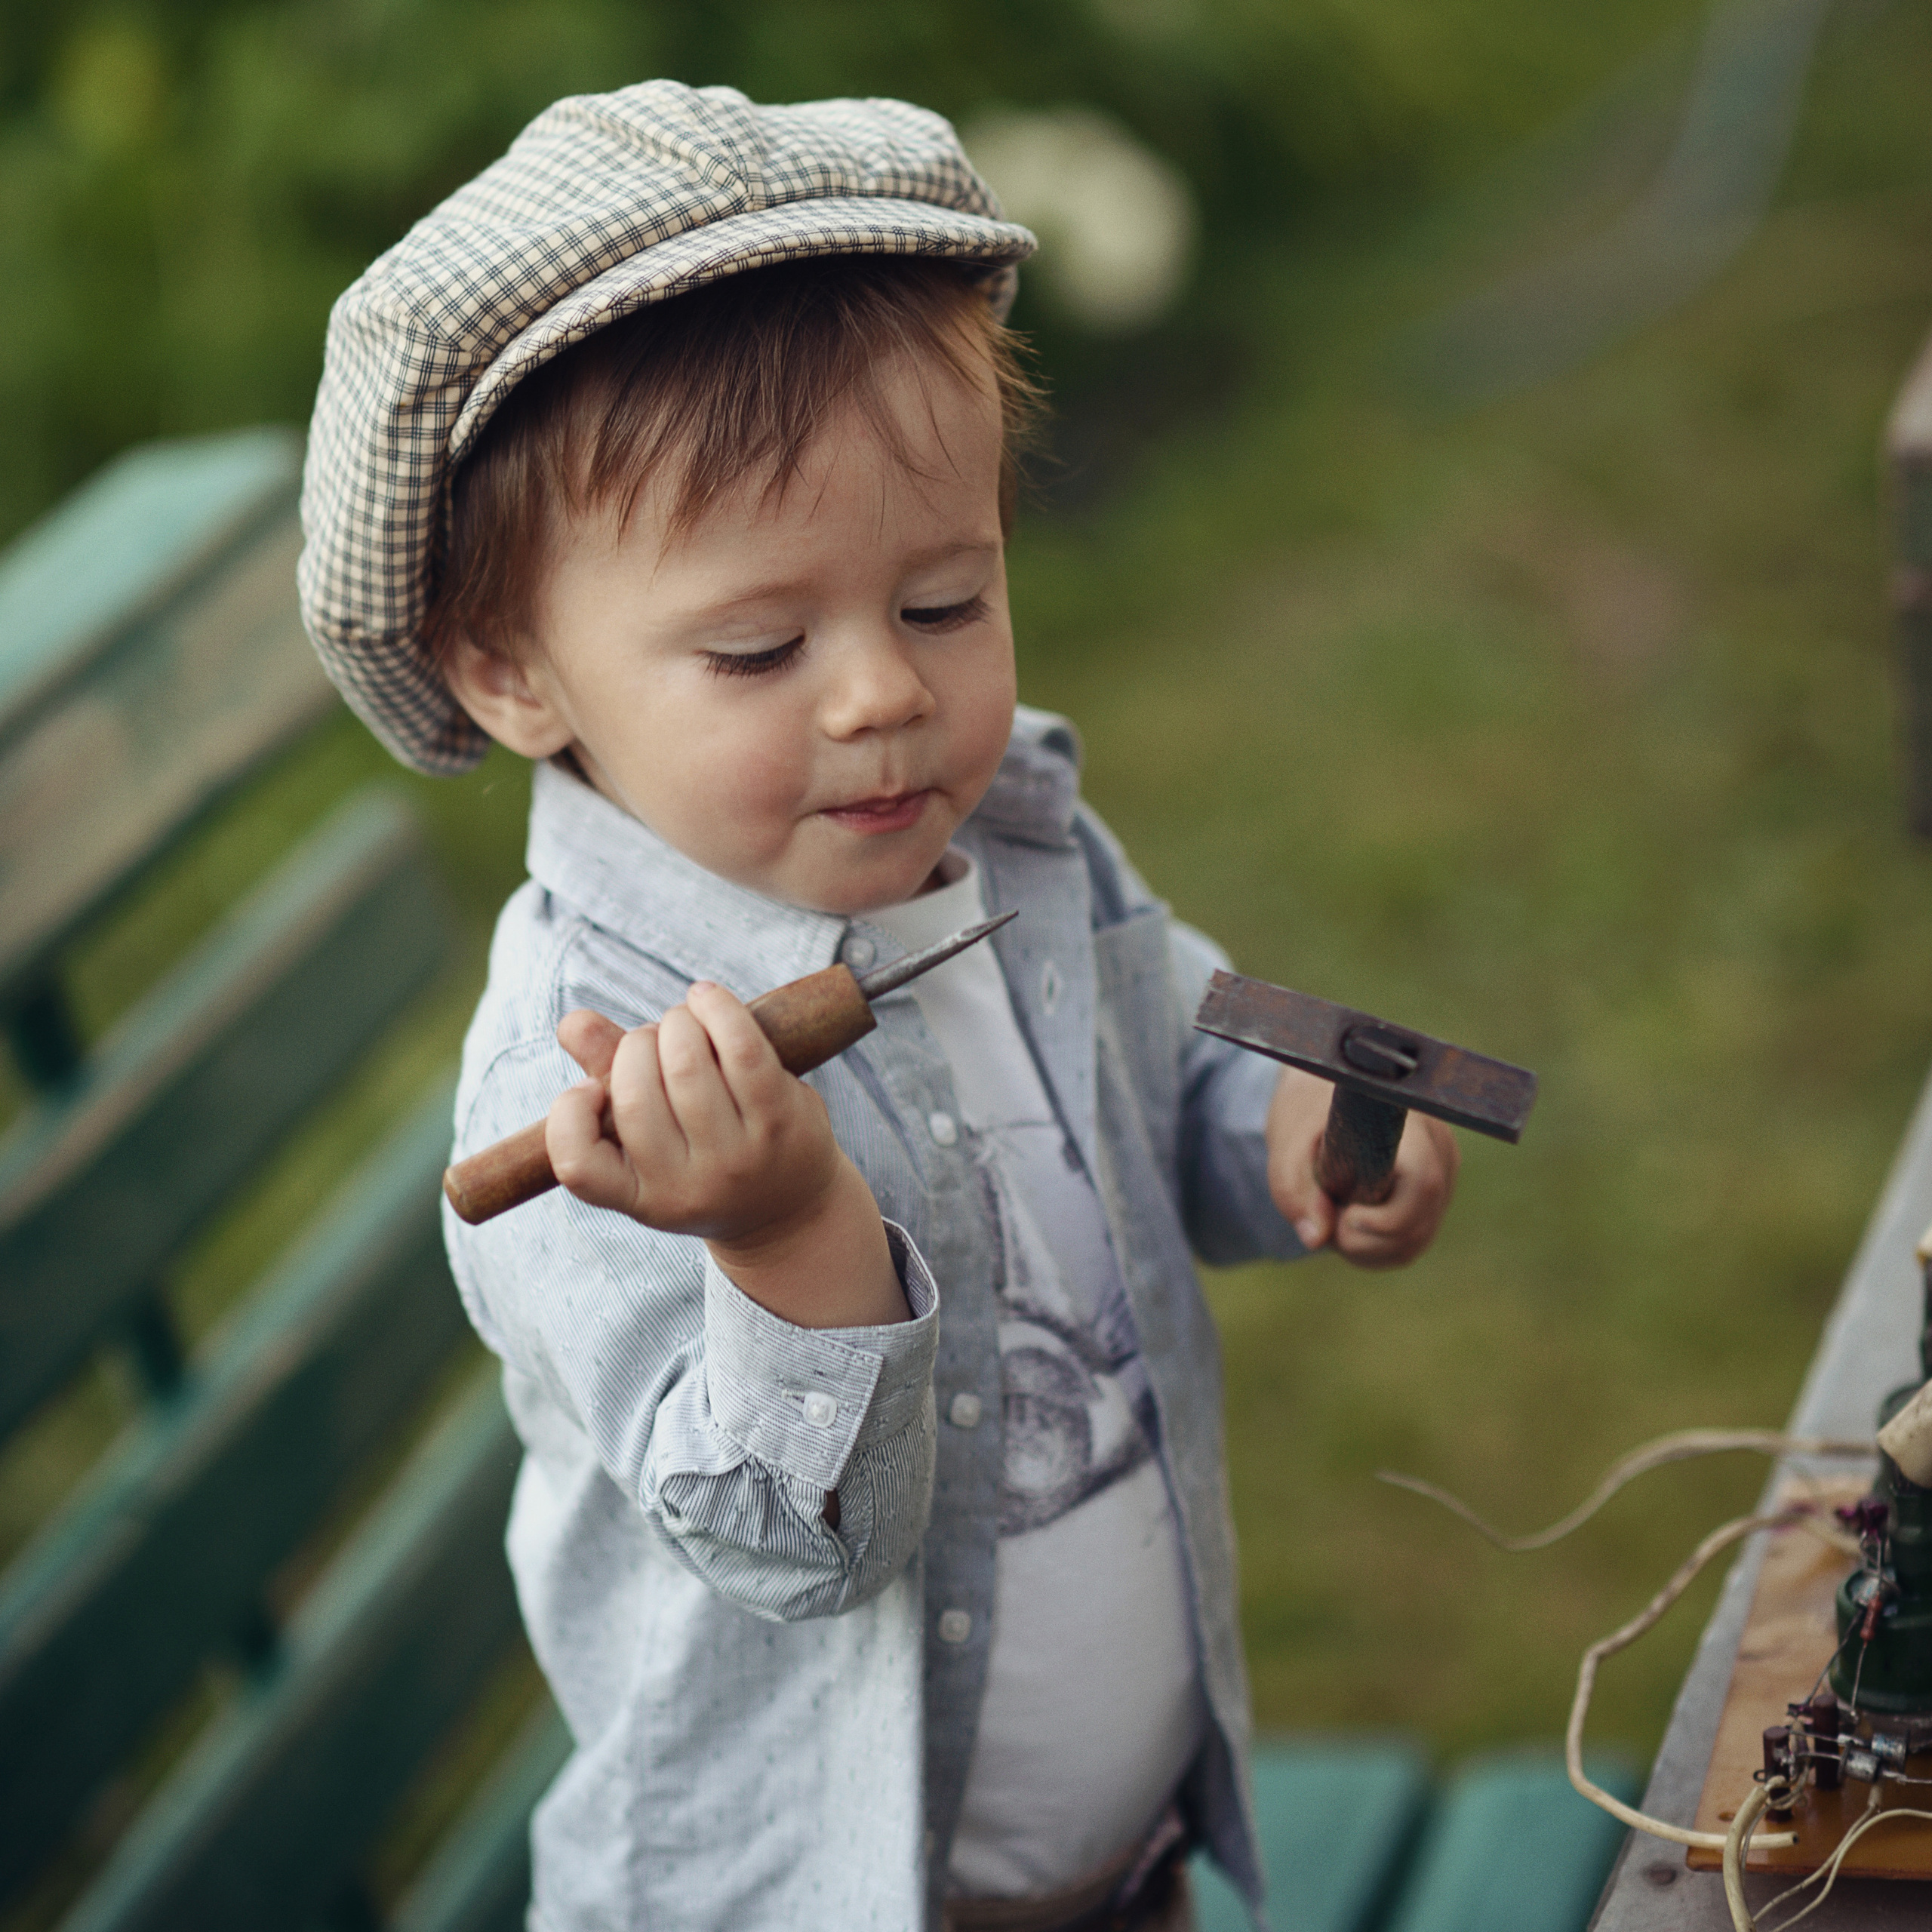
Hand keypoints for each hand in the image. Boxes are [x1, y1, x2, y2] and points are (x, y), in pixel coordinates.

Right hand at [548, 988, 903, 1327]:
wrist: (791, 1208)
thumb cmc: (704, 1159)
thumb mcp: (650, 1143)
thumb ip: (606, 1077)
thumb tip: (572, 1021)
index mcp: (640, 1198)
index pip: (576, 1163)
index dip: (569, 1112)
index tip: (590, 1089)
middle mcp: (687, 1186)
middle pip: (634, 1093)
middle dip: (636, 1045)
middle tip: (654, 1041)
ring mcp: (736, 1156)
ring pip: (686, 1063)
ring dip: (676, 1023)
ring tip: (684, 1022)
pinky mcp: (779, 1119)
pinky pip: (741, 1048)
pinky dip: (718, 1009)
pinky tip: (707, 998)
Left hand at [1265, 1066, 1458, 1269]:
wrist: (1322, 1094)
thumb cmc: (1306, 1113)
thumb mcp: (1287, 1143)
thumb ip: (1293, 1189)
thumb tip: (1316, 1239)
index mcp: (1410, 1127)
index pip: (1422, 1185)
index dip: (1388, 1219)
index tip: (1345, 1218)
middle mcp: (1438, 1152)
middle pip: (1419, 1223)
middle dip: (1367, 1241)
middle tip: (1327, 1218)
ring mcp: (1442, 1177)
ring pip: (1416, 1239)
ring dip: (1367, 1247)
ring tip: (1333, 1214)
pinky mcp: (1433, 1198)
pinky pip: (1412, 1241)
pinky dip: (1375, 1248)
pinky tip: (1348, 1224)